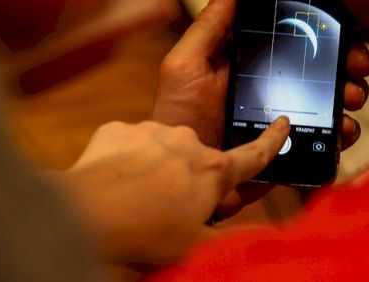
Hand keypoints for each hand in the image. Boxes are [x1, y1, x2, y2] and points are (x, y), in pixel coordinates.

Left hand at [49, 116, 289, 264]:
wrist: (85, 217)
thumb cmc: (147, 235)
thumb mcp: (195, 245)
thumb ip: (229, 237)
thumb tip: (262, 238)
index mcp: (213, 170)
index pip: (253, 155)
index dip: (272, 141)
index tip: (282, 123)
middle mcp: (187, 141)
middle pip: (198, 157)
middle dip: (189, 174)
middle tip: (170, 202)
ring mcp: (150, 131)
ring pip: (161, 147)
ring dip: (156, 165)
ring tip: (135, 196)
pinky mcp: (118, 129)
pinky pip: (129, 142)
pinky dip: (125, 158)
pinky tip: (113, 181)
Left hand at [151, 0, 368, 216]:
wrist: (179, 176)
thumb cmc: (177, 116)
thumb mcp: (187, 64)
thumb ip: (209, 26)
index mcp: (249, 63)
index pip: (292, 41)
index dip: (320, 33)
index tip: (343, 29)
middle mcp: (270, 88)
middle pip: (318, 70)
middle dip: (344, 65)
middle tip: (357, 67)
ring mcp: (281, 120)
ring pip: (328, 102)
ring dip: (347, 97)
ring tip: (350, 99)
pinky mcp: (287, 150)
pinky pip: (322, 139)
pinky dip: (341, 134)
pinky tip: (345, 130)